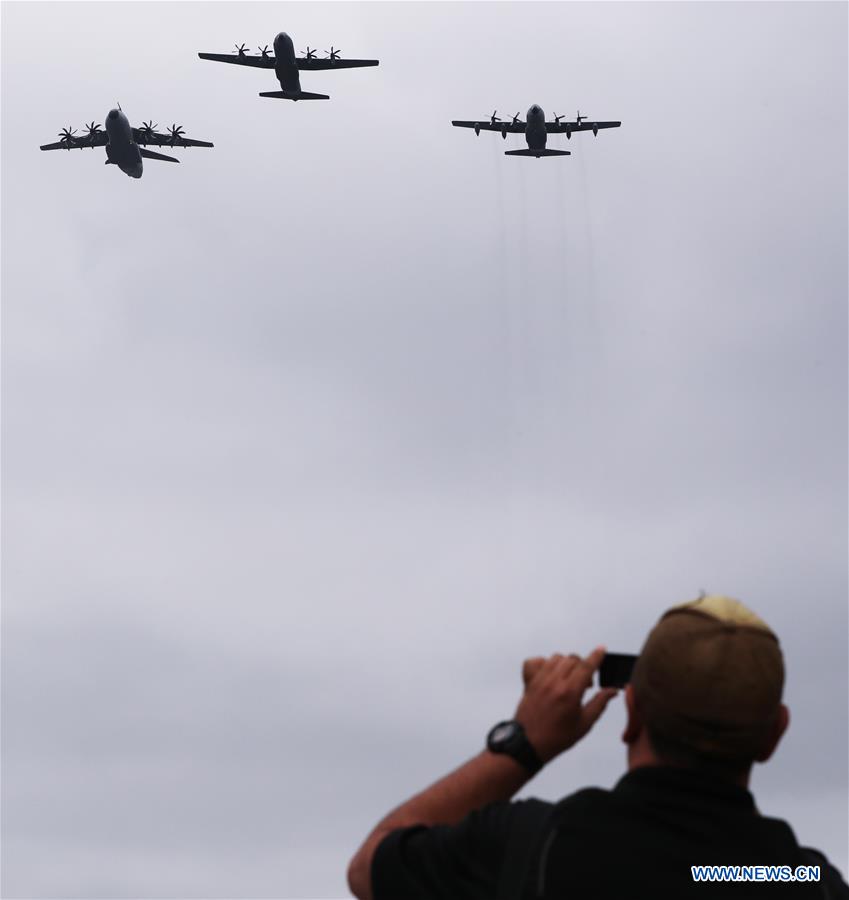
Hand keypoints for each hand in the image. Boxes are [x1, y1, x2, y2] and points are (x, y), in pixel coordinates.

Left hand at [514, 647, 617, 763]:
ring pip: (556, 658)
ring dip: (566, 664)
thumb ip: (600, 703)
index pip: (586, 666)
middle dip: (583, 666)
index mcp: (570, 692)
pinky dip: (543, 663)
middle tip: (586, 683)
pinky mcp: (528, 682)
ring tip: (569, 680)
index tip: (602, 649)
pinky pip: (535, 661)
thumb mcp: (585, 724)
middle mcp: (554, 682)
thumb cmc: (558, 737)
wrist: (529, 744)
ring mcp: (539, 680)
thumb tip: (613, 690)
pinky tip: (550, 674)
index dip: (596, 656)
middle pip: (572, 659)